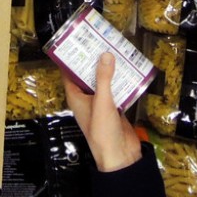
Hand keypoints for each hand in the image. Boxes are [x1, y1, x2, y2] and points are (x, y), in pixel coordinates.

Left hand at [63, 53, 142, 172]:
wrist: (120, 156)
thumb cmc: (102, 130)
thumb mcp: (101, 101)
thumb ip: (103, 78)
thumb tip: (105, 54)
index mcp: (76, 97)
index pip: (68, 73)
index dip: (71, 58)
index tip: (77, 41)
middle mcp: (86, 98)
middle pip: (87, 75)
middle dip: (93, 60)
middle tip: (100, 41)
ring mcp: (100, 103)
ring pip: (102, 81)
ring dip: (108, 69)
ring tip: (115, 50)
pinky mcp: (114, 108)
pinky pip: (115, 89)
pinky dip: (120, 80)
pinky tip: (128, 69)